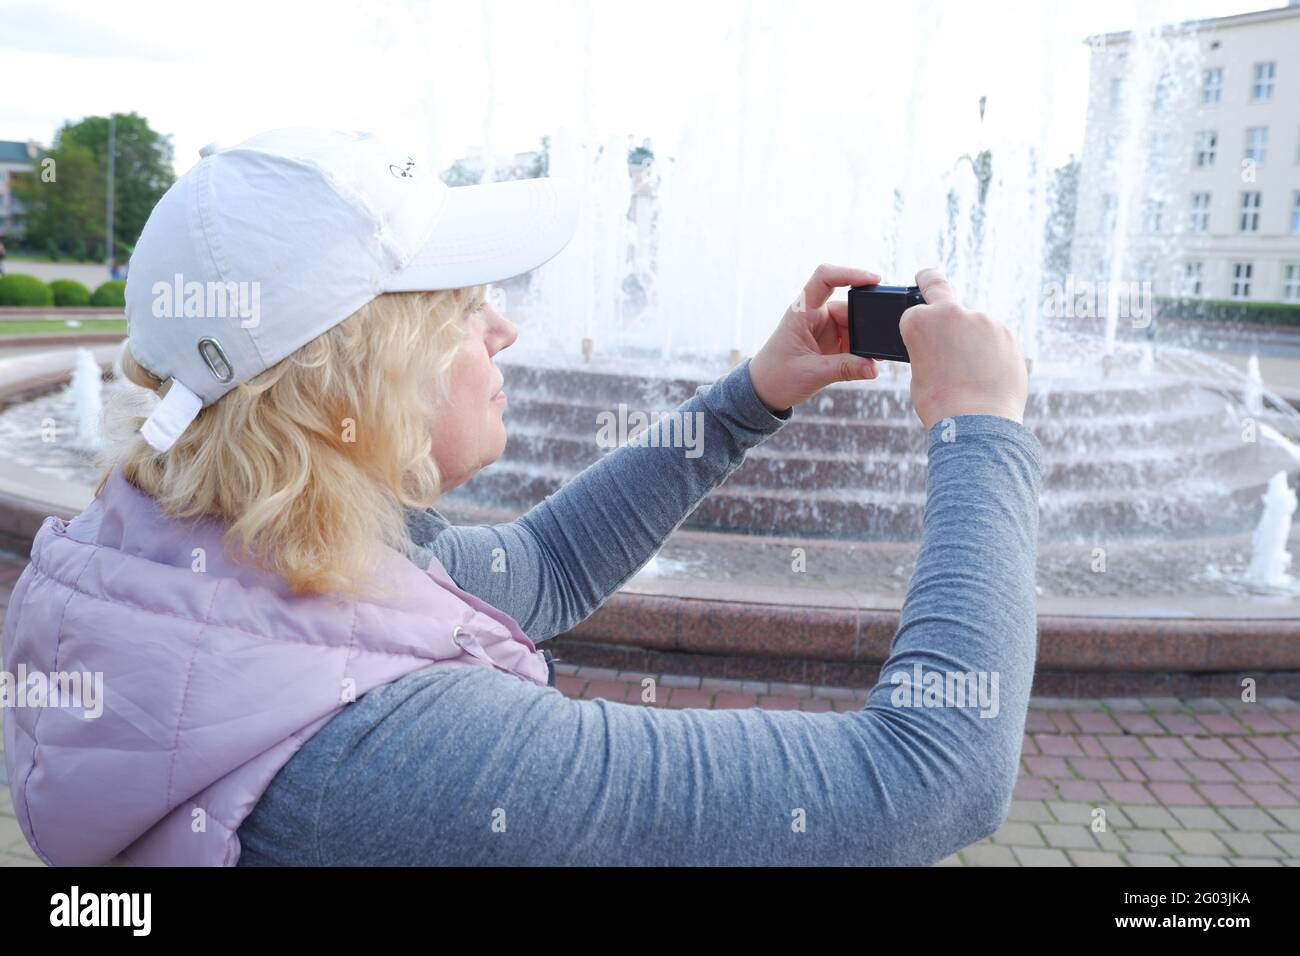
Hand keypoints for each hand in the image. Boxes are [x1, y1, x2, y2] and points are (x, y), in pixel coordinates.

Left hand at [747, 263, 880, 412]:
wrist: (764, 392)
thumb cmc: (776, 377)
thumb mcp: (811, 373)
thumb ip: (844, 369)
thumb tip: (873, 368)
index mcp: (802, 312)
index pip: (824, 278)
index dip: (849, 273)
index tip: (873, 279)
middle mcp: (814, 315)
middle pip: (848, 306)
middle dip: (865, 321)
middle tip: (881, 338)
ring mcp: (823, 329)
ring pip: (854, 325)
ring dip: (865, 340)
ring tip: (875, 358)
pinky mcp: (830, 343)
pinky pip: (852, 340)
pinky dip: (862, 350)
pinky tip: (870, 361)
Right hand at [900, 267, 1027, 429]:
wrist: (977, 422)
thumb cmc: (941, 404)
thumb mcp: (920, 374)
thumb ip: (930, 350)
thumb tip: (948, 347)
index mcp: (920, 321)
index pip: (914, 310)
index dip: (916, 322)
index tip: (920, 312)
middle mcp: (952, 312)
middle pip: (945, 301)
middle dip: (939, 300)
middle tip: (930, 284)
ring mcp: (983, 320)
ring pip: (973, 325)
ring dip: (971, 340)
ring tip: (971, 374)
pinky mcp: (1007, 334)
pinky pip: (994, 338)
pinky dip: (990, 352)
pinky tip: (988, 376)